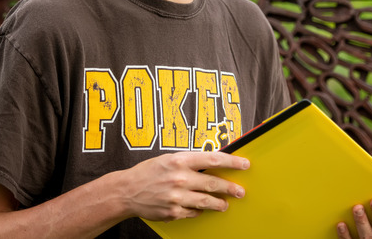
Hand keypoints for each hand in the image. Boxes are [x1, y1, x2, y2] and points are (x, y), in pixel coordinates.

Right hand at [115, 151, 249, 221]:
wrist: (127, 190)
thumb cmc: (149, 171)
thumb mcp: (169, 159)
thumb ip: (190, 162)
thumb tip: (214, 163)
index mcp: (180, 160)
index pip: (214, 159)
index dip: (232, 162)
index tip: (245, 164)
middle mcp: (180, 178)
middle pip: (213, 183)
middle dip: (230, 188)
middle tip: (240, 191)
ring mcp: (176, 196)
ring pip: (206, 201)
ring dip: (219, 203)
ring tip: (225, 204)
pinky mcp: (173, 212)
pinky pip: (193, 212)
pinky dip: (199, 211)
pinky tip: (201, 209)